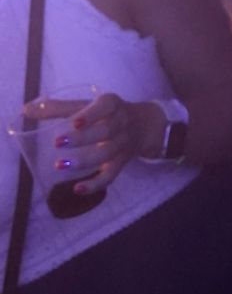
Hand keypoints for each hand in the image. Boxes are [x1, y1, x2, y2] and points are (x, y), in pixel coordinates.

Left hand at [35, 91, 164, 196]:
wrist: (143, 125)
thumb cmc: (106, 113)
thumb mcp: (88, 105)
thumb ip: (58, 108)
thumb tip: (26, 109)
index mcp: (112, 105)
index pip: (105, 106)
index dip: (91, 115)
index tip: (74, 122)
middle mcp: (121, 123)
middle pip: (106, 131)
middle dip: (83, 139)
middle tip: (58, 144)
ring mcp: (122, 144)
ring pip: (107, 154)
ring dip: (84, 161)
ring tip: (60, 166)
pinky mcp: (121, 163)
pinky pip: (111, 176)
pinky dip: (95, 184)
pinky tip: (77, 189)